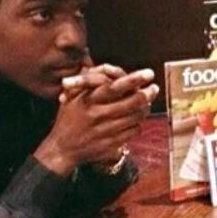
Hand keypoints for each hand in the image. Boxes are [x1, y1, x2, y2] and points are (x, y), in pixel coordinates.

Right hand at [34, 67, 158, 175]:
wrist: (62, 149)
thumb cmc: (69, 118)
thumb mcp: (72, 96)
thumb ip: (90, 82)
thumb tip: (109, 68)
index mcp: (89, 100)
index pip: (115, 87)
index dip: (134, 79)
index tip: (149, 73)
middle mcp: (98, 115)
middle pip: (132, 102)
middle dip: (147, 94)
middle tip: (154, 88)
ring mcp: (105, 131)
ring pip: (136, 117)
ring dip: (145, 108)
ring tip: (147, 103)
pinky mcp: (111, 144)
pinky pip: (133, 131)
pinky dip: (138, 124)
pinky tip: (136, 120)